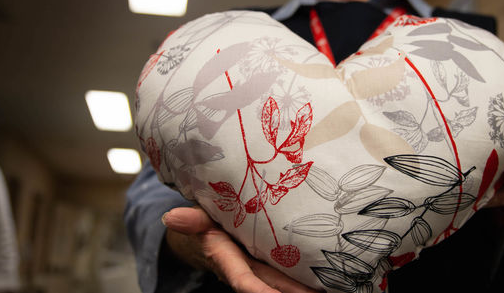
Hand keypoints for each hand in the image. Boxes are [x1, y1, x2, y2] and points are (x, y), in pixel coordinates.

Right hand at [163, 206, 320, 292]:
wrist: (207, 232)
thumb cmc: (206, 223)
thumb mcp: (198, 220)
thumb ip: (191, 219)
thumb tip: (169, 218)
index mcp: (228, 260)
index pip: (245, 281)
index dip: (259, 291)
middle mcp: (247, 269)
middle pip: (273, 287)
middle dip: (294, 292)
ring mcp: (261, 268)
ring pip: (284, 283)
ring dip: (303, 287)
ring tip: (334, 287)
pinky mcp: (272, 263)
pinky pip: (289, 274)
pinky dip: (306, 278)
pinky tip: (330, 279)